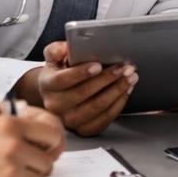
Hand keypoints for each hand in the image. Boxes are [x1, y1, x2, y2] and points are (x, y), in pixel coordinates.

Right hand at [0, 102, 64, 176]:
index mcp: (10, 126)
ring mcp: (11, 173)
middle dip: (33, 168)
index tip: (38, 152)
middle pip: (47, 163)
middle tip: (12, 171)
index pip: (52, 134)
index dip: (46, 145)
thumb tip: (25, 110)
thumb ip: (1, 115)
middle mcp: (15, 147)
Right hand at [19, 41, 134, 136]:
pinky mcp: (82, 129)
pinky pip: (103, 120)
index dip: (81, 73)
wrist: (59, 93)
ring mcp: (68, 120)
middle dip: (107, 79)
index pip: (62, 80)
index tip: (98, 65)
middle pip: (83, 93)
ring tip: (130, 78)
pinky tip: (125, 92)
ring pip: (96, 107)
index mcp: (47, 84)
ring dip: (117, 91)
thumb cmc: (62, 71)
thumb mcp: (55, 56)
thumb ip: (58, 49)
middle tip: (125, 68)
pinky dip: (118, 105)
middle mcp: (54, 105)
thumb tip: (68, 47)